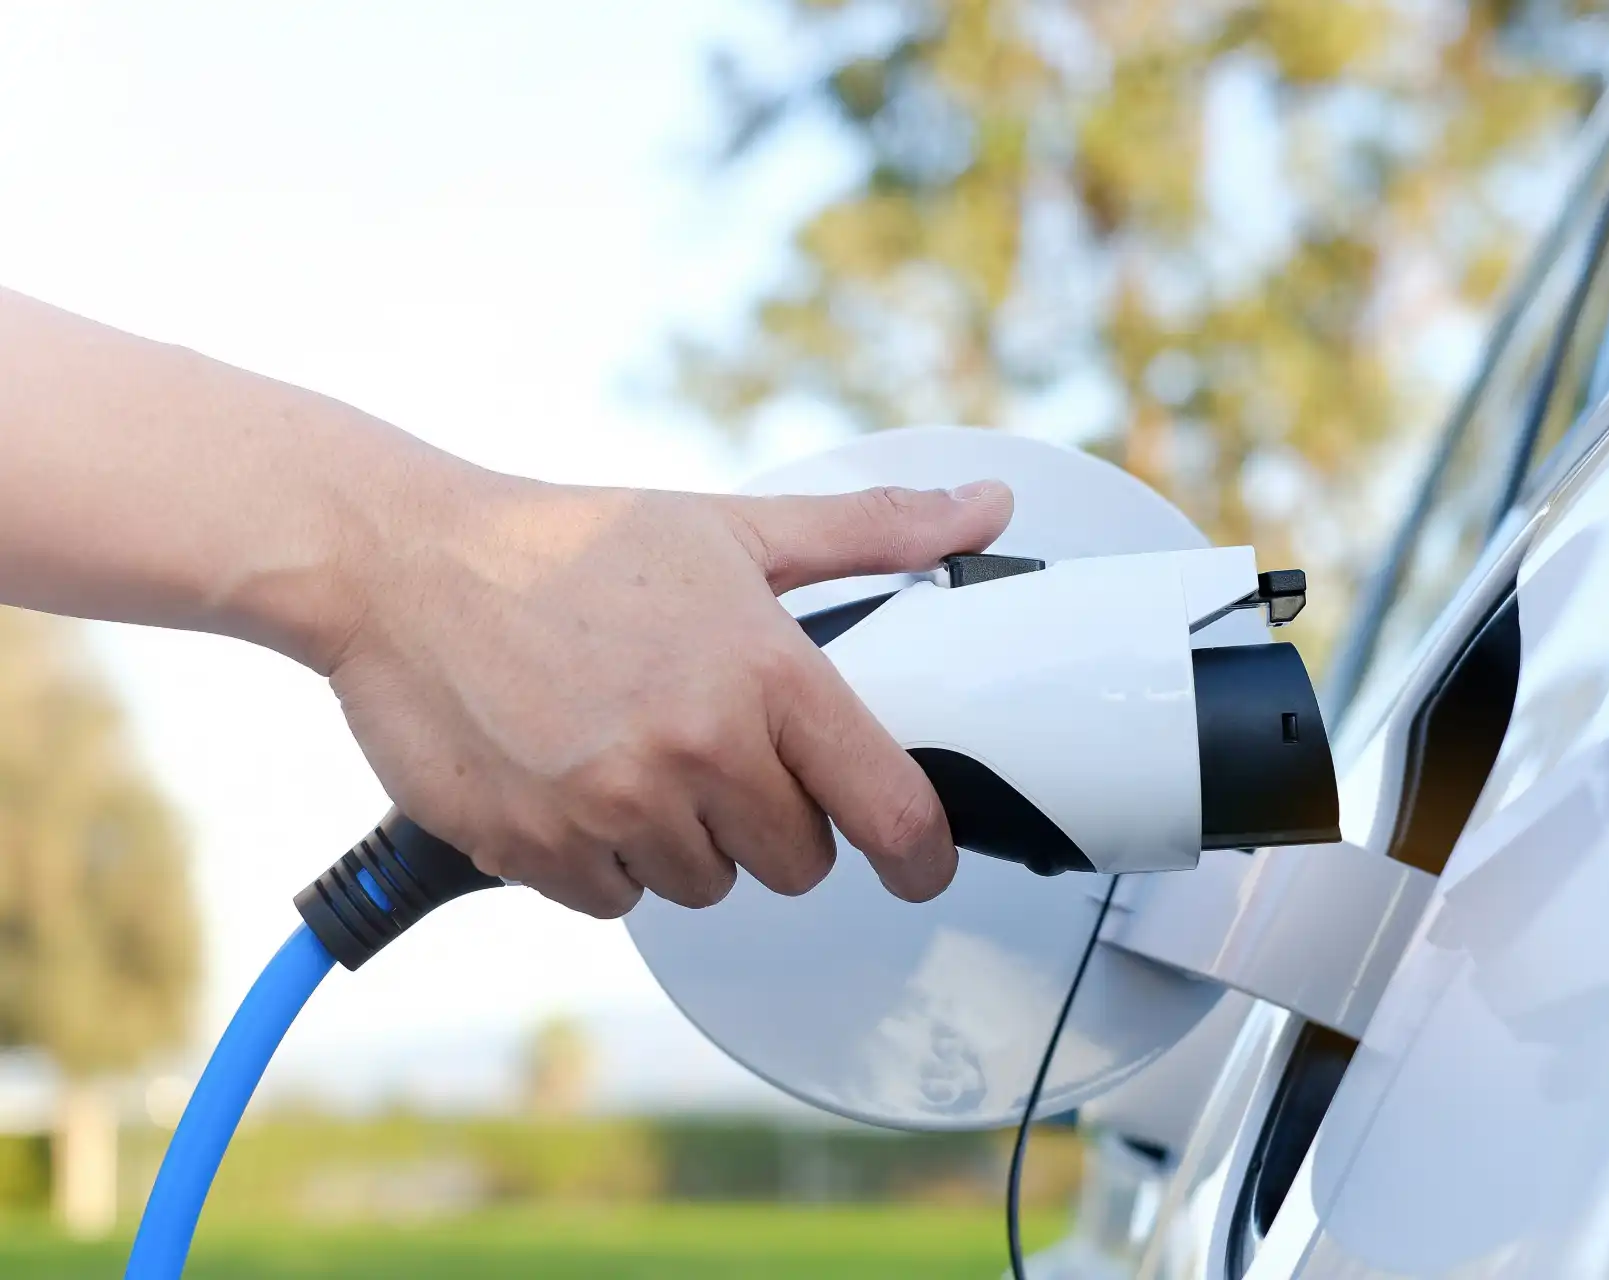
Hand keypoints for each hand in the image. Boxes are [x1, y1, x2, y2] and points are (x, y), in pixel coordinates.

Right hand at [325, 469, 1013, 917]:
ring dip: (683, 839)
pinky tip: (574, 779)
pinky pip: (614, 901)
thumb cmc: (572, 543)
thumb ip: (871, 532)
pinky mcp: (537, 850)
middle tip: (719, 752)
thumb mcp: (732, 526)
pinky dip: (604, 859)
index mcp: (765, 674)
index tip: (921, 867)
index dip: (922, 855)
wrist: (402, 564)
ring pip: (704, 885)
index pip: (889, 811)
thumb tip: (987, 508)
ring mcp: (614, 808)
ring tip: (632, 750)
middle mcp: (698, 750)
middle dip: (773, 822)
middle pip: (797, 864)